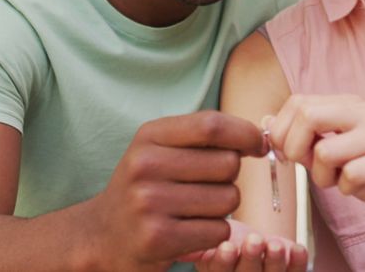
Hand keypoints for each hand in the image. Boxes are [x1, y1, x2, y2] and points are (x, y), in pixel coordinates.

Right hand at [83, 111, 267, 270]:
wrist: (103, 235)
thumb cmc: (146, 187)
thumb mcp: (161, 149)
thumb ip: (204, 137)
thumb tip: (260, 138)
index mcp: (149, 136)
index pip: (212, 125)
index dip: (245, 134)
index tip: (258, 145)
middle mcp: (145, 166)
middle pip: (227, 164)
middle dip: (231, 176)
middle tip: (209, 186)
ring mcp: (149, 203)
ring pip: (228, 199)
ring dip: (224, 207)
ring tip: (197, 209)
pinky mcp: (158, 238)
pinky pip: (219, 230)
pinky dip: (215, 233)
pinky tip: (192, 230)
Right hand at [190, 233, 307, 271]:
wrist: (251, 244)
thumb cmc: (226, 241)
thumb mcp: (207, 241)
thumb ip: (197, 241)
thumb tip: (182, 242)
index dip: (223, 263)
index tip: (226, 246)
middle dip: (251, 259)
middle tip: (254, 240)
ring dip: (275, 262)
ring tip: (275, 245)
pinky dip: (298, 264)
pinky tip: (298, 250)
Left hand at [268, 95, 364, 218]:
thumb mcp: (337, 151)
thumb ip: (307, 139)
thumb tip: (268, 123)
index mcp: (349, 104)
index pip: (298, 103)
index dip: (283, 131)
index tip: (287, 154)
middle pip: (308, 115)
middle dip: (296, 148)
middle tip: (307, 166)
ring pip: (327, 151)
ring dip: (324, 177)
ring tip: (339, 180)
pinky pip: (352, 174)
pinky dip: (347, 188)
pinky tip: (359, 186)